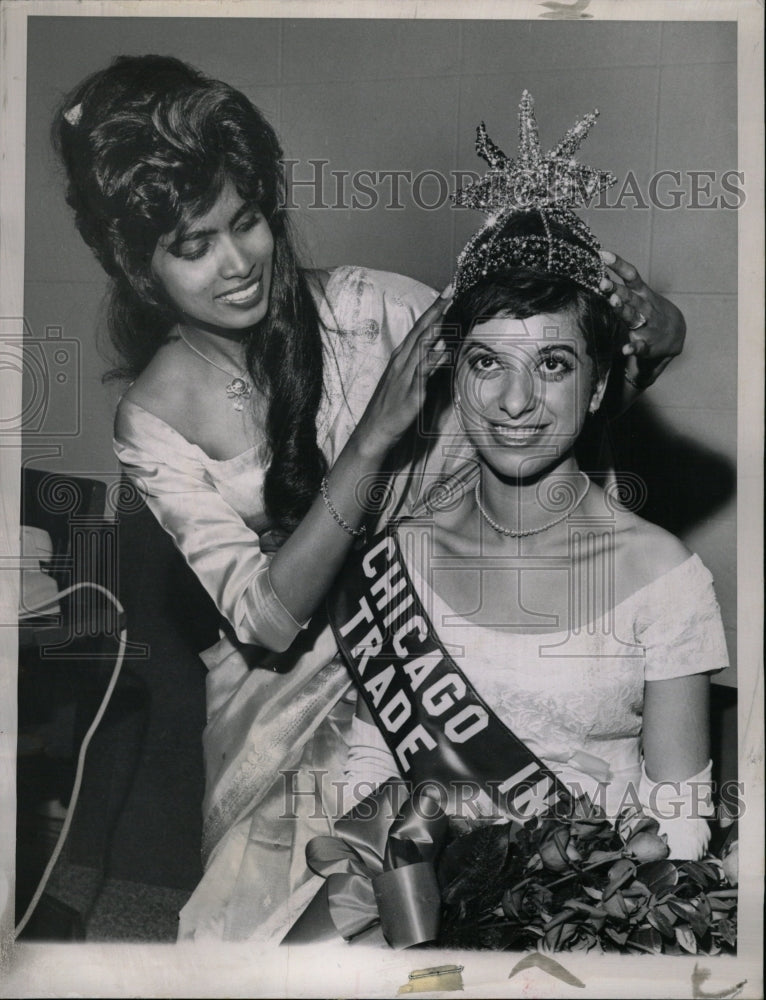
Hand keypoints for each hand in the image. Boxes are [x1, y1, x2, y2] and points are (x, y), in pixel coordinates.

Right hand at [353, 284, 453, 457]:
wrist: (375, 430)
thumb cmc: (390, 406)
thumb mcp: (406, 380)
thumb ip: (424, 363)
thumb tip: (442, 346)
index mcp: (400, 356)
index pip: (419, 327)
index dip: (433, 309)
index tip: (447, 291)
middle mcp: (402, 361)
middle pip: (421, 330)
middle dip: (436, 309)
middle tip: (451, 290)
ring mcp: (405, 375)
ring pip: (422, 345)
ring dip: (436, 326)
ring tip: (449, 308)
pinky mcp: (410, 391)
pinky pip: (423, 372)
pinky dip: (434, 359)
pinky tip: (445, 350)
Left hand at [599, 250, 685, 361]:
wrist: (677, 335)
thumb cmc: (652, 310)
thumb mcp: (643, 295)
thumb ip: (624, 286)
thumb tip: (602, 274)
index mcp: (642, 294)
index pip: (631, 276)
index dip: (618, 264)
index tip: (604, 254)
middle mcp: (644, 308)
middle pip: (629, 296)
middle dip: (616, 289)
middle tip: (602, 282)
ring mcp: (646, 326)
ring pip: (632, 317)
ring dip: (623, 310)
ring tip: (613, 302)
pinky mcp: (646, 345)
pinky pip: (639, 347)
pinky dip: (633, 348)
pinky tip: (626, 350)